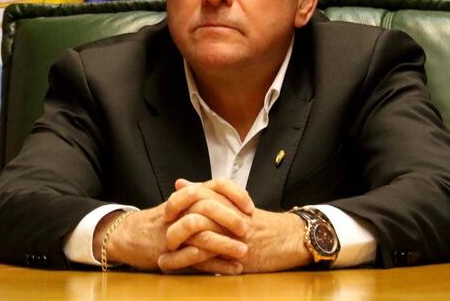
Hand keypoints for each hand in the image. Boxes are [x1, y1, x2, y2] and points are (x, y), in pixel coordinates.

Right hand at [97, 178, 254, 272]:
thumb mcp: (182, 204)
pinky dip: (216, 265)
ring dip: (225, 244)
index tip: (250, 207)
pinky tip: (233, 268)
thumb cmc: (161, 220)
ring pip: (201, 234)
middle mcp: (180, 210)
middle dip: (230, 218)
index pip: (215, 184)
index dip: (235, 194)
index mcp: (187, 195)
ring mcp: (173, 231)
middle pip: (208, 206)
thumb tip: (233, 195)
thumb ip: (204, 197)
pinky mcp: (168, 253)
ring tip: (244, 251)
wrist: (127, 235)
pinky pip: (194, 259)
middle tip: (248, 229)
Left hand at [159, 179, 311, 273]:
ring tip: (160, 256)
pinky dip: (184, 263)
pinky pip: (205, 257)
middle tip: (161, 231)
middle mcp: (228, 214)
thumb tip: (180, 182)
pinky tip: (171, 267)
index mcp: (226, 200)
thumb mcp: (234, 205)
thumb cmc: (261, 224)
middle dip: (173, 223)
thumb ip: (207, 193)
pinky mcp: (235, 254)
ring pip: (197, 235)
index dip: (178, 201)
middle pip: (194, 212)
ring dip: (174, 246)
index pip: (197, 193)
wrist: (289, 239)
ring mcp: (232, 234)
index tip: (166, 212)